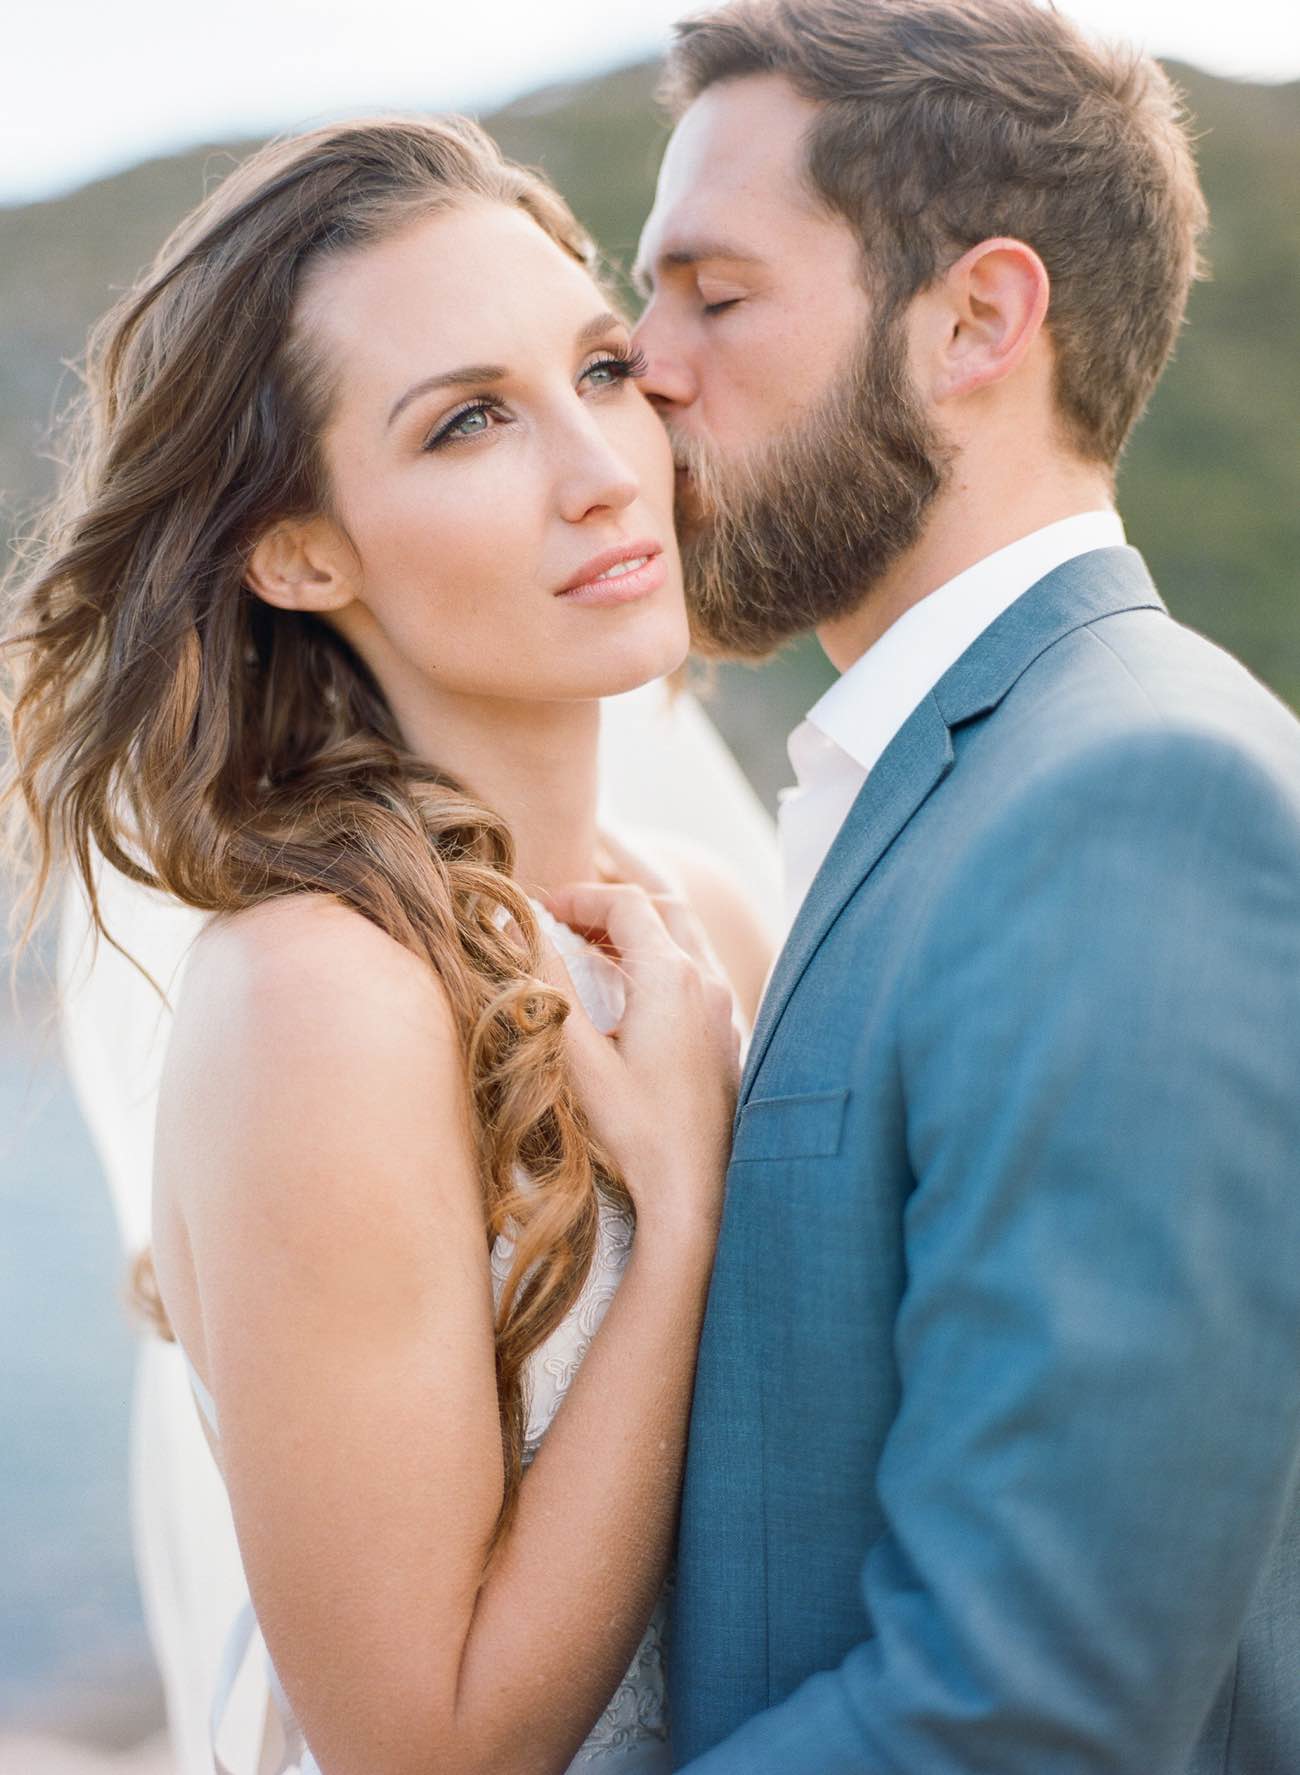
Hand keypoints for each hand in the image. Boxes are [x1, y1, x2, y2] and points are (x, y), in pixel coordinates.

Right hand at [543, 876, 739, 1242]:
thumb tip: (520, 929)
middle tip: (565, 918)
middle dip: (612, 904)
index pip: (626, 905)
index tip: (541, 909)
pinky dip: (658, 960)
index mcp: (672, 977)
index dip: (580, 897)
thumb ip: (547, 986)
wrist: (693, 1194)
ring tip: (589, 947)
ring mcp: (721, 1010)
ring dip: (638, 931)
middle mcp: (706, 983)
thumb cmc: (634, 1132)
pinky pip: (694, 973)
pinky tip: (627, 993)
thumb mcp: (577, 1058)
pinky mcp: (724, 1038)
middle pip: (663, 909)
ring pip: (684, 939)